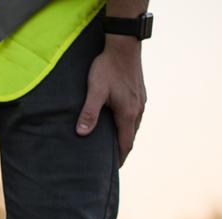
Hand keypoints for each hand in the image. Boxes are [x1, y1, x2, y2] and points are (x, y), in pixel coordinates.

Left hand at [76, 36, 145, 165]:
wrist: (124, 45)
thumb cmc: (108, 67)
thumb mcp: (95, 91)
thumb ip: (89, 113)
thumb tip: (81, 134)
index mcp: (128, 114)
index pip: (125, 144)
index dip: (119, 159)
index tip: (113, 170)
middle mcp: (138, 110)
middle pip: (130, 137)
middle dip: (121, 150)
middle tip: (109, 162)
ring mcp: (141, 101)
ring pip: (133, 126)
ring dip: (124, 137)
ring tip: (111, 145)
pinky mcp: (139, 93)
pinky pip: (134, 115)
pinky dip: (126, 125)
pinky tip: (117, 123)